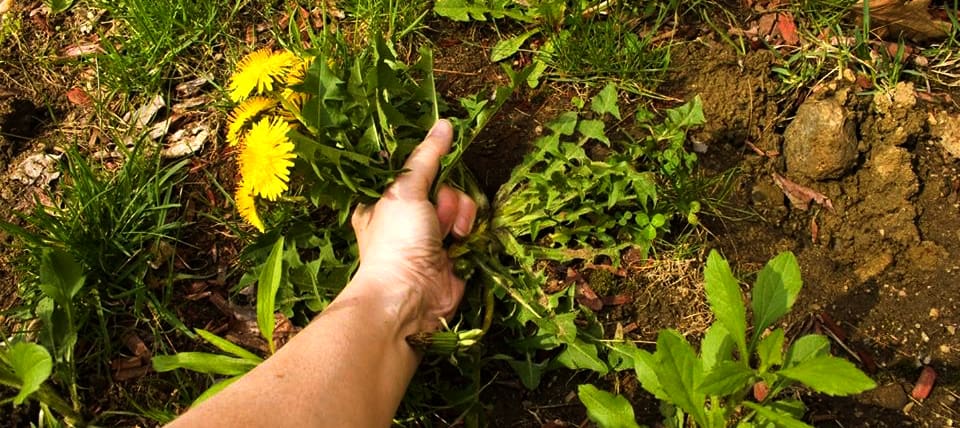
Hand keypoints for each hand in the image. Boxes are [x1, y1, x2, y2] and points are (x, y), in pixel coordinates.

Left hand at [350, 119, 476, 331]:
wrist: (410, 296)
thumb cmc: (396, 241)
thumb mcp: (406, 190)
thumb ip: (427, 157)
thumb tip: (444, 124)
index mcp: (384, 202)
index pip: (412, 172)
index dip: (428, 167)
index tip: (439, 160)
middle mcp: (406, 219)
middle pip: (442, 186)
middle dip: (447, 196)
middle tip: (437, 212)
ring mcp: (430, 238)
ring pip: (459, 206)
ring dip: (460, 215)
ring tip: (451, 233)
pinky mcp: (453, 255)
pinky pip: (471, 230)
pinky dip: (470, 233)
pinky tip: (462, 242)